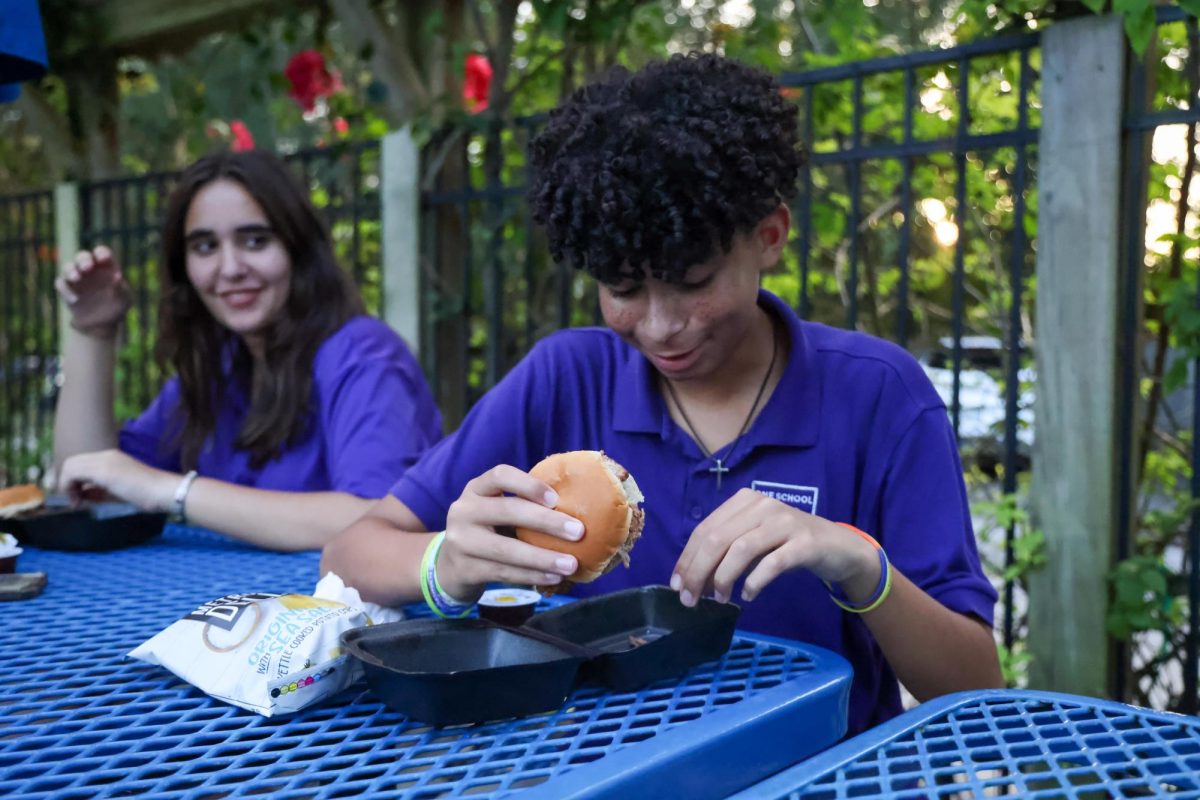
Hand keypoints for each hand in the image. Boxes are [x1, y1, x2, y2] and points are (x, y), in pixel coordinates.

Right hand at [56, 246, 131, 337]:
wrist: (103, 323)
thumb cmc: (116, 306)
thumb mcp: (123, 299)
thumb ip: (121, 288)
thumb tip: (118, 276)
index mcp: (105, 267)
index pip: (102, 253)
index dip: (101, 253)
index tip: (103, 259)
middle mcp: (89, 269)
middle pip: (82, 256)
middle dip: (83, 259)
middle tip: (87, 267)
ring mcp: (76, 278)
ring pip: (68, 267)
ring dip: (70, 270)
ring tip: (76, 278)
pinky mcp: (67, 289)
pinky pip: (61, 284)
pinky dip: (65, 289)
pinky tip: (75, 300)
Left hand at [57, 450, 178, 513]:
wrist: (163, 492)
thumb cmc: (148, 494)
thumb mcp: (119, 492)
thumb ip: (100, 491)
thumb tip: (82, 494)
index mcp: (112, 458)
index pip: (81, 463)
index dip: (73, 481)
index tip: (79, 498)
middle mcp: (106, 455)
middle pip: (72, 462)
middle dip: (66, 482)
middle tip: (74, 501)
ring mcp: (104, 460)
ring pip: (69, 465)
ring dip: (67, 485)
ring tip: (76, 502)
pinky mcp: (103, 469)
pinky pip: (72, 472)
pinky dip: (69, 487)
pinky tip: (79, 501)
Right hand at [435, 465, 586, 600]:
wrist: (448, 566)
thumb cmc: (486, 531)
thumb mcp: (494, 511)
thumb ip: (523, 505)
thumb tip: (578, 508)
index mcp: (476, 489)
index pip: (499, 475)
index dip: (529, 484)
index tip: (556, 499)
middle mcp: (463, 510)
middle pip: (507, 511)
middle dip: (547, 522)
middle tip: (579, 532)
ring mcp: (460, 541)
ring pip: (506, 549)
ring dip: (543, 558)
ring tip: (571, 564)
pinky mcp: (464, 569)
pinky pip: (503, 573)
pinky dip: (531, 576)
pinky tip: (553, 577)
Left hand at [671, 488, 879, 605]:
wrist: (839, 546)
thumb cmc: (788, 544)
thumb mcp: (753, 540)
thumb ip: (725, 550)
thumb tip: (692, 578)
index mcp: (744, 501)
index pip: (704, 530)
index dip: (686, 559)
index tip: (676, 586)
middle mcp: (762, 505)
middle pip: (717, 539)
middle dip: (698, 572)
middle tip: (690, 599)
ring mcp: (785, 522)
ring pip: (741, 549)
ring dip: (723, 578)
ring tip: (719, 598)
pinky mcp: (805, 542)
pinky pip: (772, 563)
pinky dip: (755, 581)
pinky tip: (748, 595)